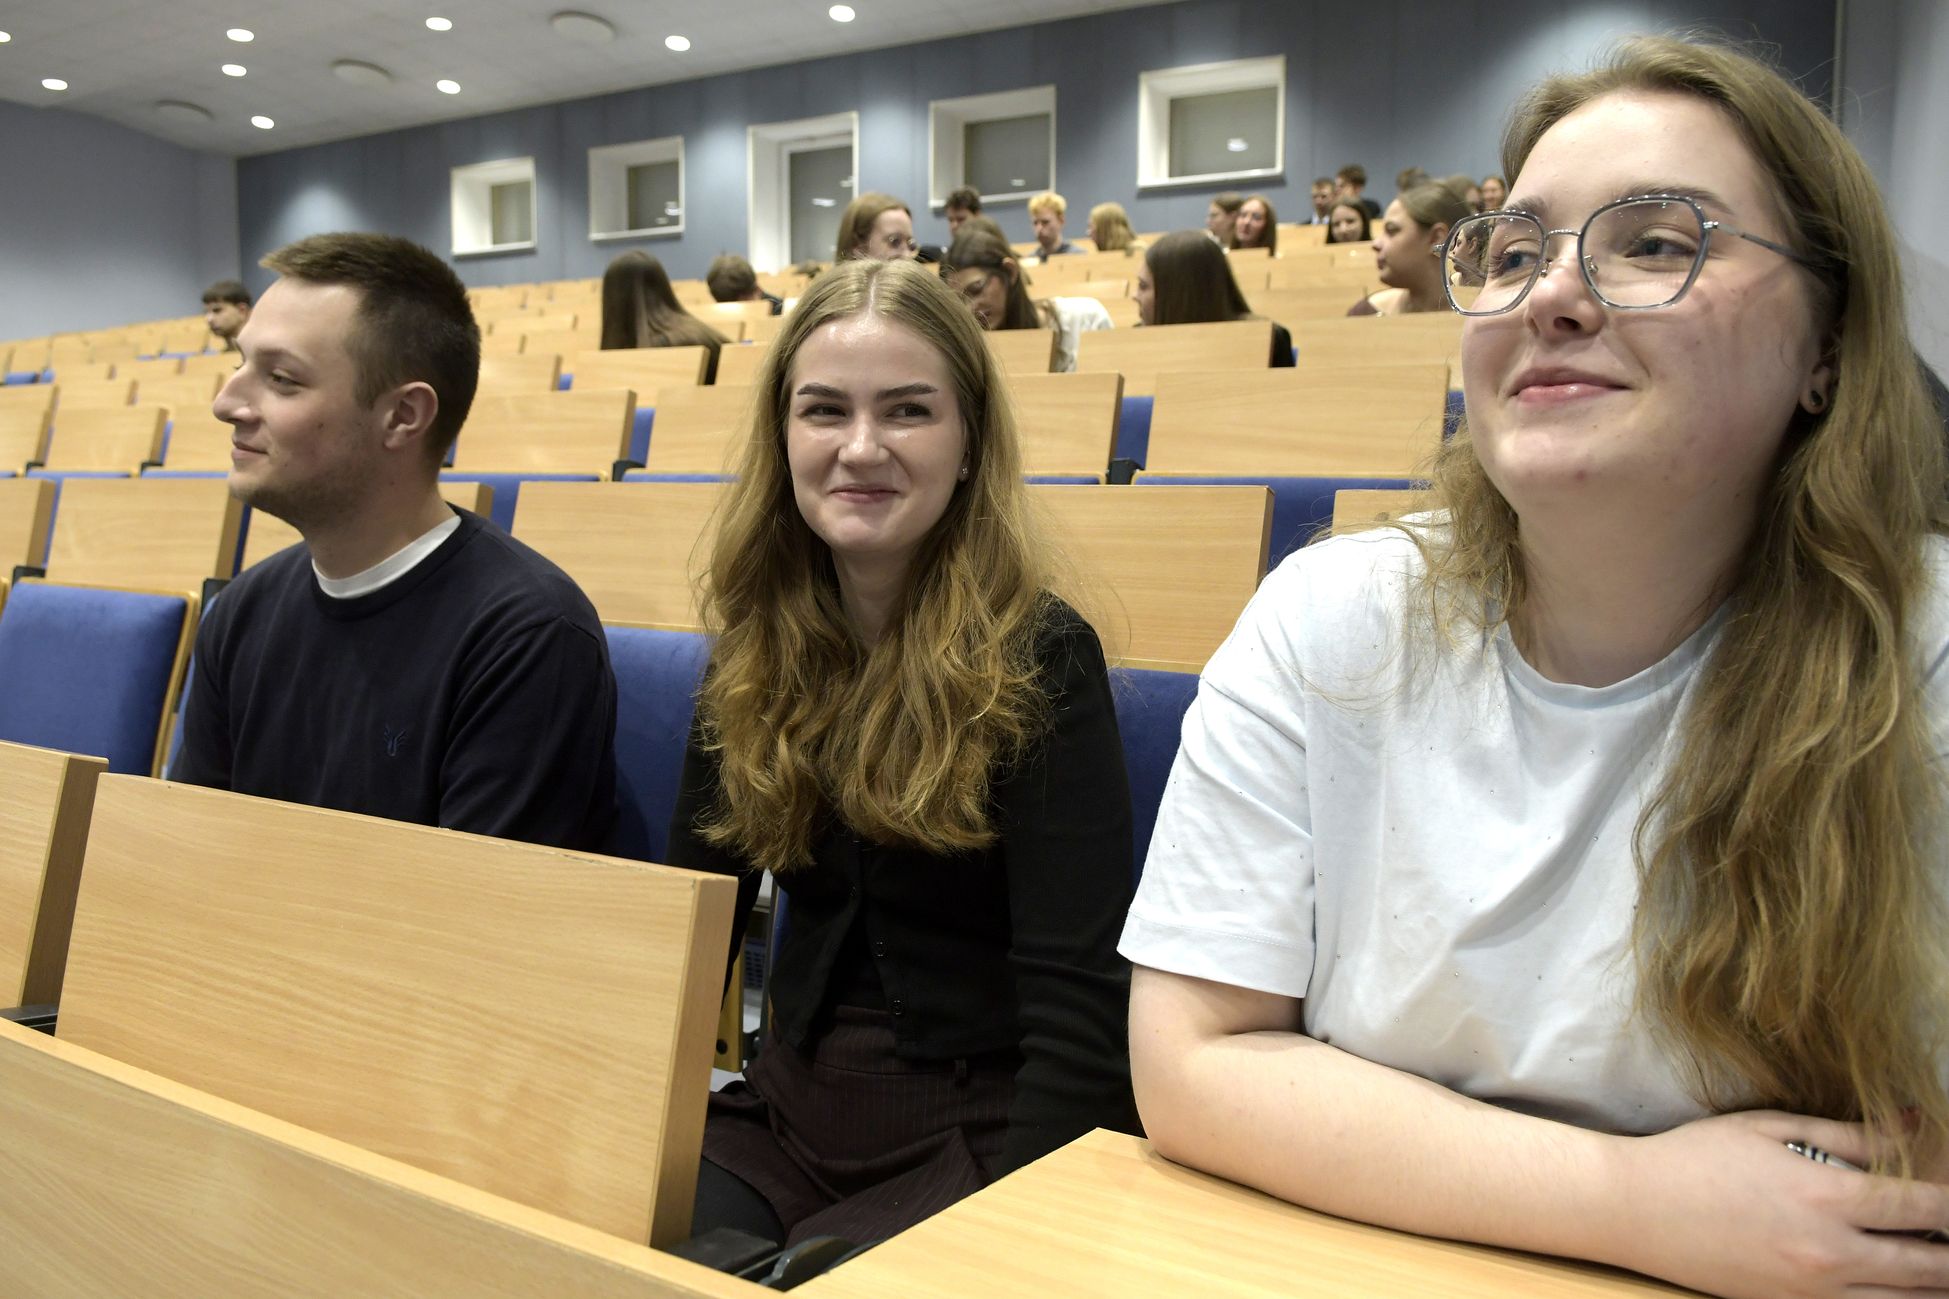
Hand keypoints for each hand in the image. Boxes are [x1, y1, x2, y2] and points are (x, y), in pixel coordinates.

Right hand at [1605, 1110, 1948, 1297]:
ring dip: (1933, 1280)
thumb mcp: (1770, 1129)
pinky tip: (1894, 1280)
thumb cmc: (1697, 1158)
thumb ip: (1849, 1134)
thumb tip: (1913, 1127)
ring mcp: (1811, 1290)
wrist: (1633, 1208)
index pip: (1925, 1206)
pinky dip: (1890, 1298)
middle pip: (1931, 1266)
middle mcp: (1829, 1252)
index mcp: (1825, 1196)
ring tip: (1935, 1257)